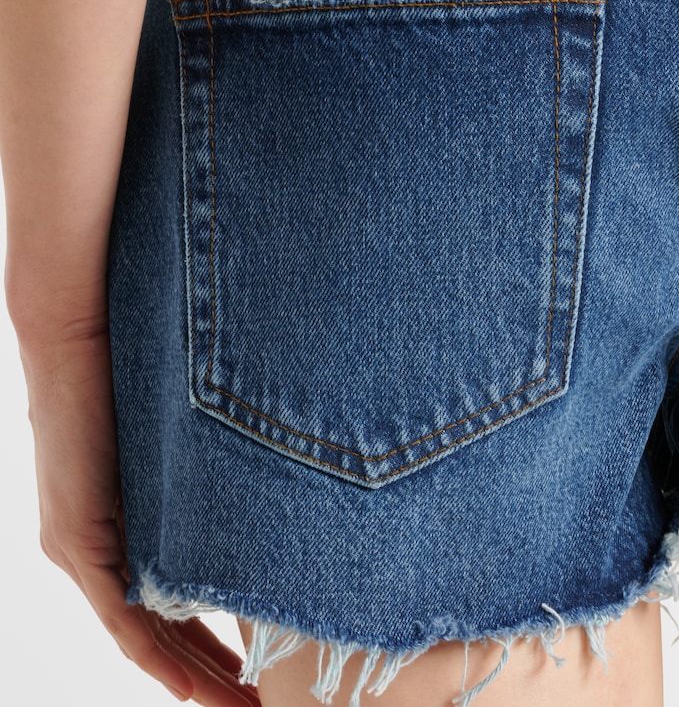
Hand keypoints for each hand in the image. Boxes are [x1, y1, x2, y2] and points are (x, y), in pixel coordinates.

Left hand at [17, 284, 259, 703]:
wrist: (80, 325)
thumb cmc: (145, 356)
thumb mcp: (192, 426)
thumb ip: (221, 457)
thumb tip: (287, 462)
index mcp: (130, 516)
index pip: (176, 596)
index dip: (219, 637)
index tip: (262, 662)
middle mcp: (99, 542)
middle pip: (160, 629)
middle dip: (213, 670)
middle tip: (261, 704)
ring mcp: (82, 544)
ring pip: (140, 632)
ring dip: (190, 674)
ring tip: (238, 706)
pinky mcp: (75, 538)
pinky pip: (118, 615)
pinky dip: (157, 652)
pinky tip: (194, 684)